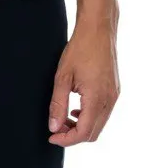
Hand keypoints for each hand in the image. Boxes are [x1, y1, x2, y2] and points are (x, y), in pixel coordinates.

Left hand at [47, 18, 119, 145]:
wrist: (98, 28)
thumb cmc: (80, 48)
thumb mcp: (63, 76)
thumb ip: (58, 103)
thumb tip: (54, 127)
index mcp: (97, 98)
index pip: (84, 133)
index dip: (67, 139)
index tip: (52, 136)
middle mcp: (110, 100)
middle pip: (93, 133)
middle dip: (74, 135)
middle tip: (56, 127)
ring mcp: (114, 95)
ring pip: (99, 124)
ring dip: (82, 126)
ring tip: (65, 116)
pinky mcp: (115, 89)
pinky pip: (104, 112)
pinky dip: (90, 116)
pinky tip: (77, 107)